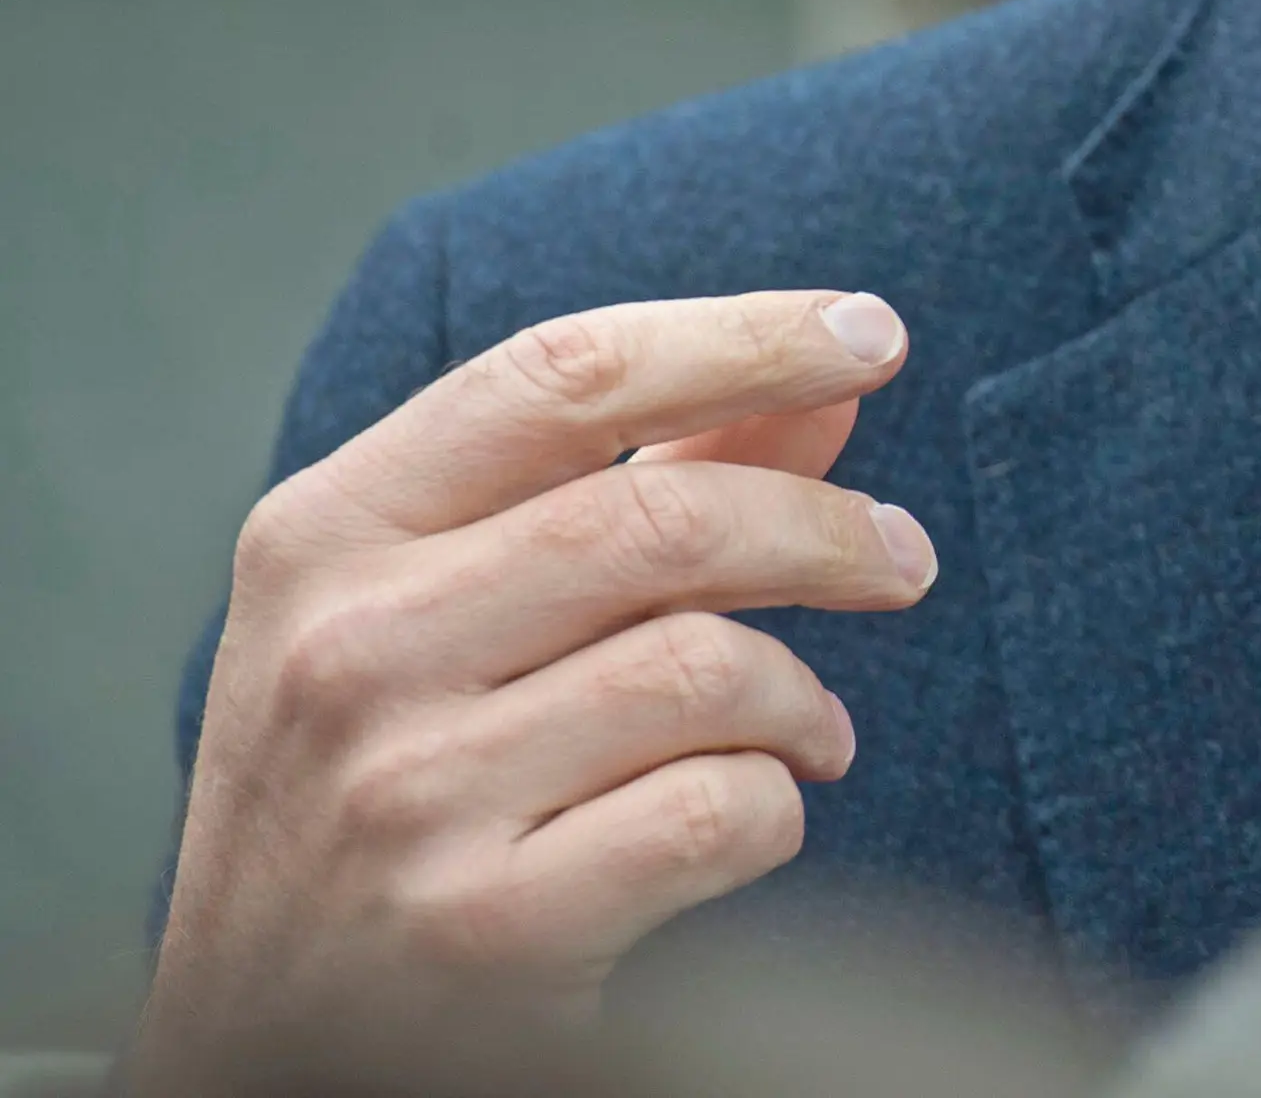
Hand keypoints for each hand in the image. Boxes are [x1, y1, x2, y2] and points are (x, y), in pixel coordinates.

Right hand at [135, 292, 937, 1091]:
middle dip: (830, 528)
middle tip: (904, 558)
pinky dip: (775, 805)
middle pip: (662, 518)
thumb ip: (635, 481)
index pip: (559, 377)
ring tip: (810, 730)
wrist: (259, 1039)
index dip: (740, 340)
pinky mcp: (478, 929)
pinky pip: (715, 812)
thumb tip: (824, 384)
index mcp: (326, 533)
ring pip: (705, 666)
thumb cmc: (381, 783)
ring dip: (803, 697)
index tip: (872, 331)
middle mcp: (344, 649)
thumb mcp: (445, 610)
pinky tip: (753, 814)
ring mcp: (402, 794)